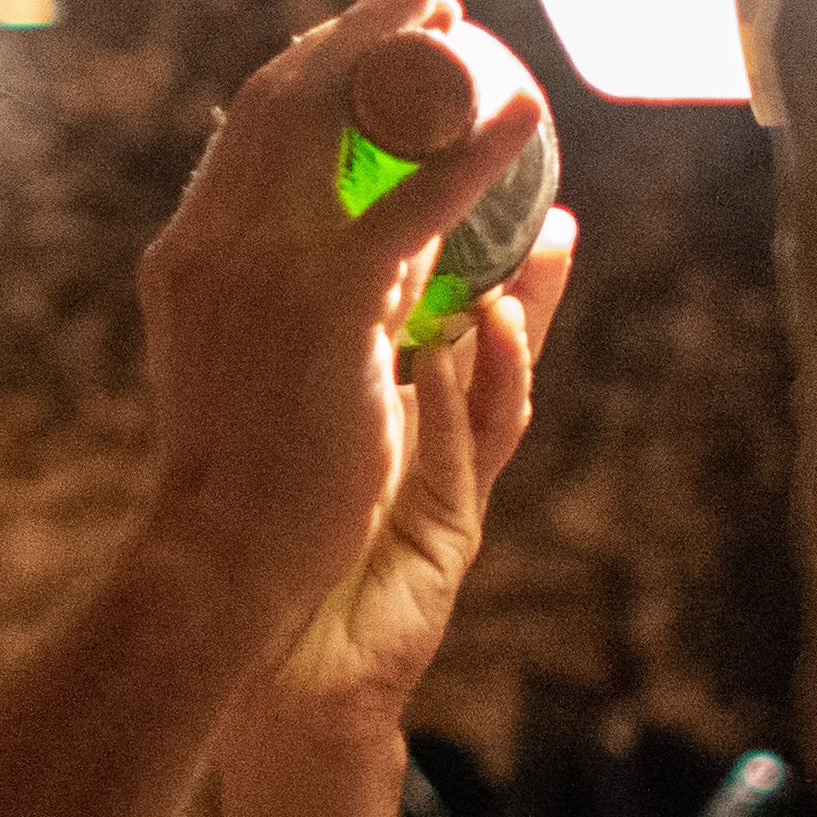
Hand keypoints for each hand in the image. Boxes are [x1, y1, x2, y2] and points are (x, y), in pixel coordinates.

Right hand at [127, 0, 556, 653]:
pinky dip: (472, 153)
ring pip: (327, 120)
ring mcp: (261, 268)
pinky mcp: (326, 305)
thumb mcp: (273, 376)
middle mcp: (213, 244)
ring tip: (460, 18)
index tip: (365, 38)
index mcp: (189, 257)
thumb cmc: (246, 492)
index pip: (246, 134)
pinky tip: (522, 117)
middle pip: (280, 98)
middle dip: (354, 31)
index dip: (310, 71)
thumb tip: (422, 273)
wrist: (217, 562)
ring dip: (401, 59)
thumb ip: (333, 313)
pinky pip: (413, 207)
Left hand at [255, 210, 571, 713]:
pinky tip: (451, 352)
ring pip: (495, 387)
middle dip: (520, 266)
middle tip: (551, 204)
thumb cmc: (279, 523)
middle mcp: (424, 425)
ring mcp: (441, 479)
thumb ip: (334, 338)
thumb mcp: (303, 405)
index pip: (432, 298)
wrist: (265, 643)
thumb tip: (322, 243)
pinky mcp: (444, 533)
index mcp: (386, 385)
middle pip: (486, 331)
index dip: (457, 236)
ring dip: (516, 325)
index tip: (464, 172)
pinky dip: (455, 402)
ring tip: (537, 262)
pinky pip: (461, 456)